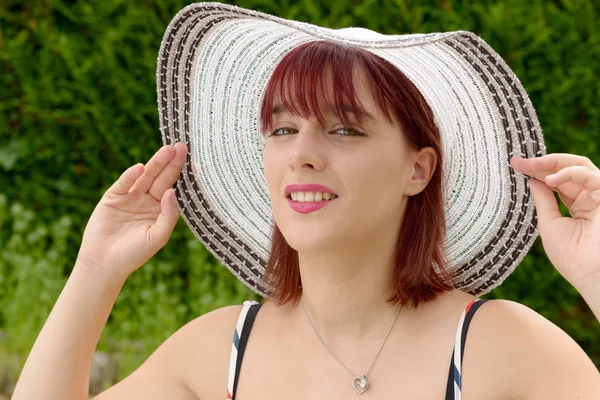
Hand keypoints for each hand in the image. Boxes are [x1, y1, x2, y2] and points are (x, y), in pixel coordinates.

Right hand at [76, 142, 187, 280]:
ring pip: (145, 177)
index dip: (182, 174)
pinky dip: (131, 175)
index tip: (193, 161)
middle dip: (171, 162)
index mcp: (160, 209)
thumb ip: (168, 215)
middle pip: (161, 178)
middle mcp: (147, 200)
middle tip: (181, 146)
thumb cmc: (135, 253)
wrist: (105, 263)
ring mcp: (130, 197)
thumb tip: (172, 191)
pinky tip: (141, 168)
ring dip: (156, 163)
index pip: (173, 187)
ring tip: (167, 150)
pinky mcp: (113, 197)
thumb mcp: (158, 236)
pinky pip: (124, 184)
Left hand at [510, 154, 599, 292]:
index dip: (537, 171)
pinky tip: (549, 180)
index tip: (515, 164)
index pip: (557, 181)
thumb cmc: (572, 257)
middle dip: (541, 163)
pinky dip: (569, 173)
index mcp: (579, 205)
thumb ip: (544, 200)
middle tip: (518, 161)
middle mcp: (591, 197)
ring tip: (529, 167)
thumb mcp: (550, 224)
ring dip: (552, 164)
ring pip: (579, 166)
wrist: (592, 275)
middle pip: (566, 169)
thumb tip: (532, 180)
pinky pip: (590, 175)